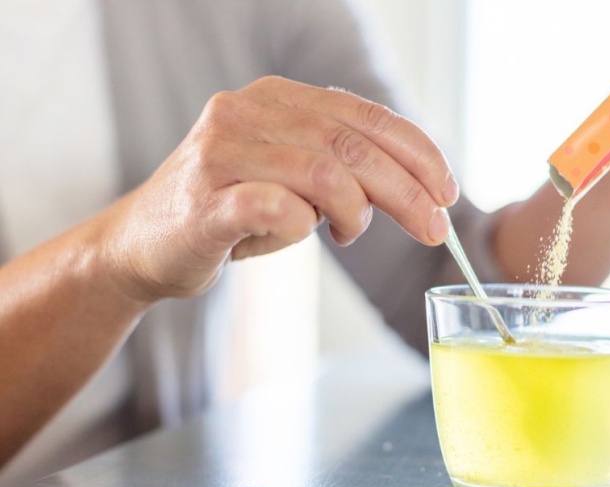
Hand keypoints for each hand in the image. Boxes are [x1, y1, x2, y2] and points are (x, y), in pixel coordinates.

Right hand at [102, 76, 457, 301]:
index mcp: (277, 98)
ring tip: (347, 234)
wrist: (143, 245)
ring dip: (354, 212)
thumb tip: (418, 191)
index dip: (417, 152)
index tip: (447, 191)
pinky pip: (272, 205)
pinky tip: (304, 231)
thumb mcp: (294, 181)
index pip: (364, 115)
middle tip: (433, 228)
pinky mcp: (204, 200)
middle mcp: (247, 111)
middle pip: (351, 145)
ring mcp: (221, 153)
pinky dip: (301, 225)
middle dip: (406, 190)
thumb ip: (342, 171)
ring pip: (321, 171)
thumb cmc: (230, 213)